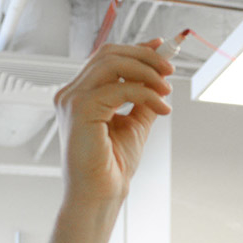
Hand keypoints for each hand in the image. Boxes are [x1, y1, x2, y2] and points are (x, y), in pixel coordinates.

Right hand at [53, 40, 173, 207]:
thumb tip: (160, 78)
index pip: (106, 59)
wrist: (102, 194)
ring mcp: (72, 99)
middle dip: (144, 56)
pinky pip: (120, 88)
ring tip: (167, 88)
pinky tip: (162, 107)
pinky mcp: (80, 109)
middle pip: (108, 54)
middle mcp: (72, 93)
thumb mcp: (134, 124)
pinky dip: (146, 93)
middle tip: (170, 69)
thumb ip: (143, 99)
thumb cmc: (112, 167)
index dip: (136, 49)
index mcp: (80, 95)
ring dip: (146, 70)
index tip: (162, 48)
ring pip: (112, 63)